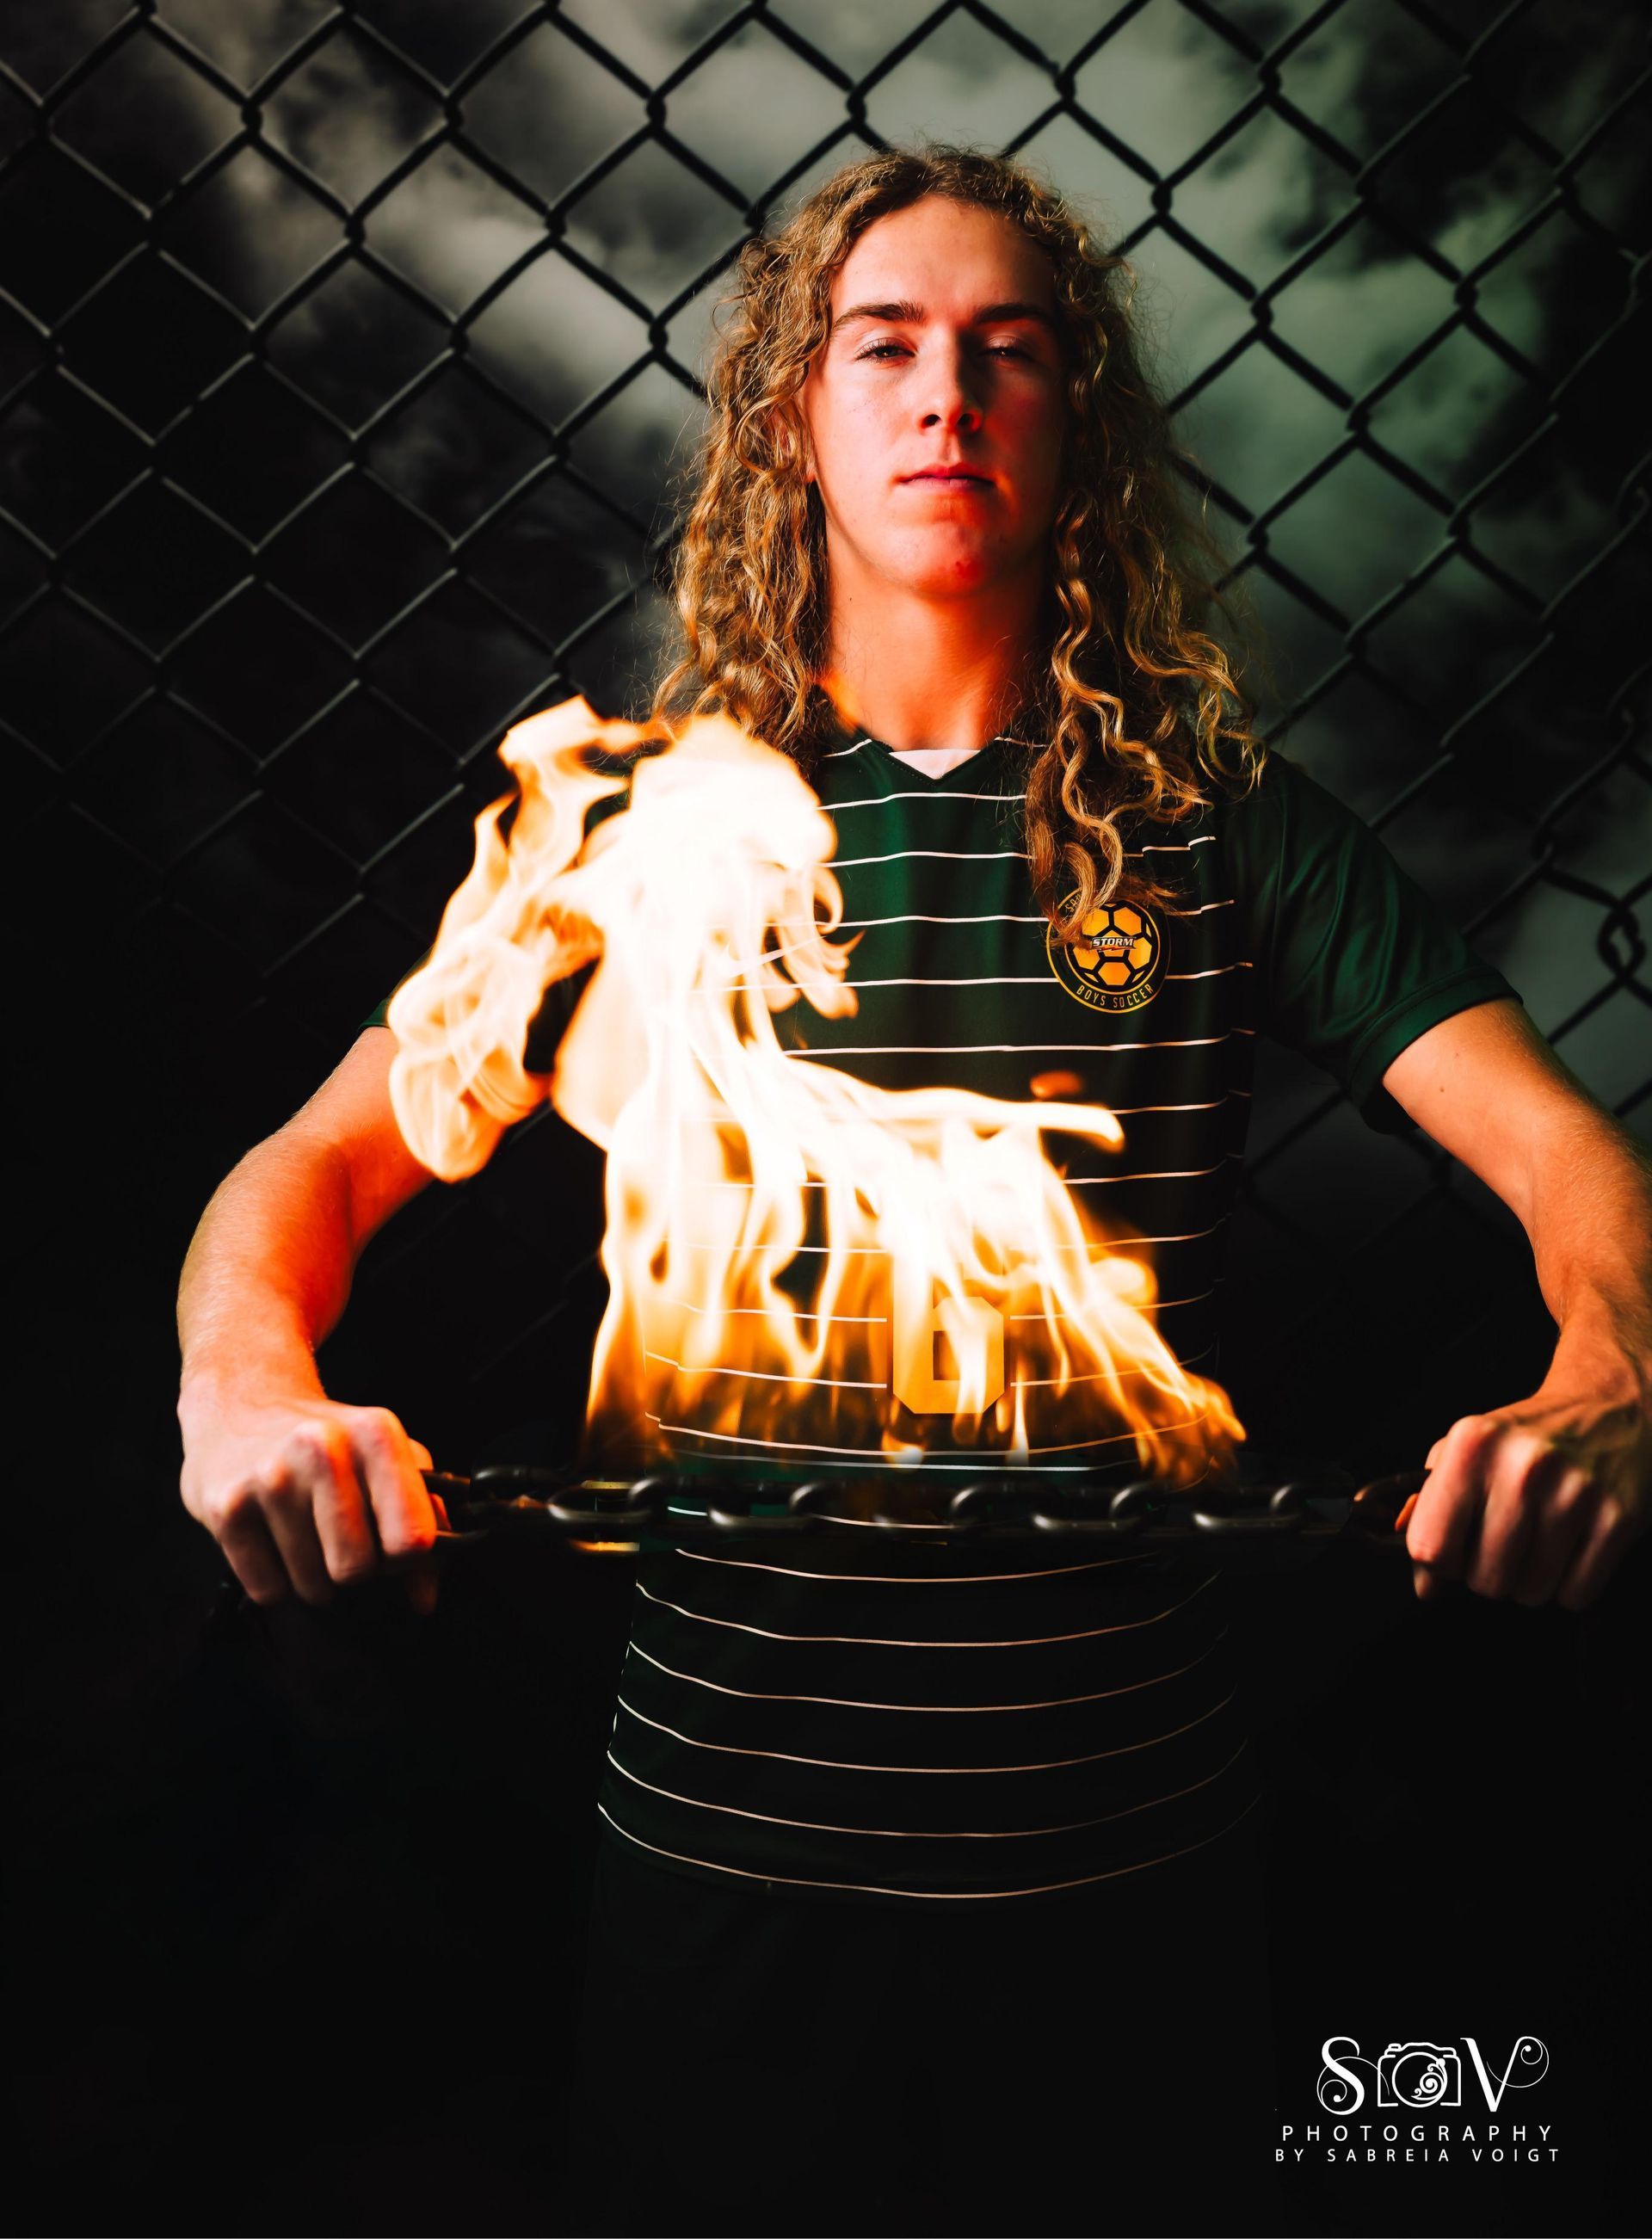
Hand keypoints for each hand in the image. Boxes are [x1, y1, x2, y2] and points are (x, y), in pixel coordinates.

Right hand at [180, 1392, 447, 1614]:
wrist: (243, 1403)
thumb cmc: (329, 1439)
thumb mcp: (387, 1456)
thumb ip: (423, 1518)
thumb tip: (423, 1597)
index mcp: (376, 1435)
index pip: (412, 1539)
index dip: (406, 1559)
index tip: (393, 1549)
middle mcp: (323, 1450)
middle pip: (357, 1569)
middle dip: (355, 1570)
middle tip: (342, 1542)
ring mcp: (270, 1479)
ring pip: (312, 1586)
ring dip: (314, 1579)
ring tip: (306, 1537)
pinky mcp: (227, 1509)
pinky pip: (268, 1589)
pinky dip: (276, 1582)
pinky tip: (275, 1543)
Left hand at [1405, 1361, 1651, 1610]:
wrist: (1607, 1406)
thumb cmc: (1522, 1438)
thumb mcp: (1463, 1451)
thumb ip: (1429, 1510)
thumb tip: (1425, 1585)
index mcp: (1472, 1445)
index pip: (1431, 1546)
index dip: (1438, 1564)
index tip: (1453, 1554)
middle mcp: (1523, 1468)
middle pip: (1484, 1579)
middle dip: (1487, 1575)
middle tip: (1501, 1547)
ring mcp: (1575, 1494)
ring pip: (1530, 1593)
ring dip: (1528, 1583)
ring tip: (1535, 1545)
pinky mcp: (1618, 1519)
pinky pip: (1575, 1595)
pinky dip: (1567, 1586)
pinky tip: (1568, 1549)